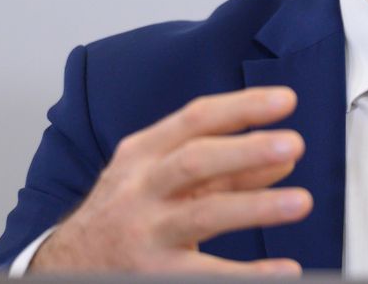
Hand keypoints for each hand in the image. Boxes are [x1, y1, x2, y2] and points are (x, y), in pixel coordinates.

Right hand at [30, 86, 311, 274]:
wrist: (67, 265)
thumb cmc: (127, 212)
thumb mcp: (164, 179)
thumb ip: (224, 170)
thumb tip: (284, 159)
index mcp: (144, 154)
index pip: (195, 119)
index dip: (241, 107)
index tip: (286, 100)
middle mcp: (141, 189)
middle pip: (195, 162)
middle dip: (245, 150)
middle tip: (293, 143)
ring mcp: (145, 233)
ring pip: (202, 215)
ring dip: (255, 207)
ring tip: (300, 201)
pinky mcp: (154, 274)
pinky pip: (205, 273)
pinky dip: (247, 273)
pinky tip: (284, 269)